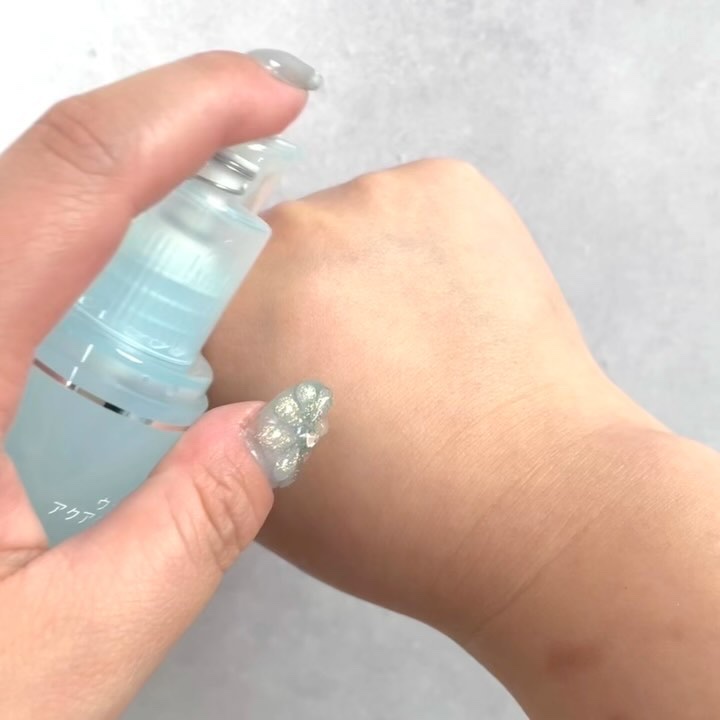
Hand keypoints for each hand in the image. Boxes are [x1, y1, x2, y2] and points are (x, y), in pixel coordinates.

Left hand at [0, 52, 309, 719]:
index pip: (75, 183)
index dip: (188, 112)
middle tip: (255, 196)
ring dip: (137, 232)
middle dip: (172, 170)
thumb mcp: (66, 651)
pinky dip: (97, 281)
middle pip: (55, 187)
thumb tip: (278, 426)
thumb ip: (187, 533)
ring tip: (208, 273)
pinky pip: (26, 288)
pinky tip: (138, 335)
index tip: (274, 94)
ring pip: (37, 232)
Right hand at [208, 161, 719, 718]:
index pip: (197, 294)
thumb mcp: (257, 480)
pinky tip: (453, 306)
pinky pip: (405, 206)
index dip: (234, 329)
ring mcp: (380, 194)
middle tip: (348, 356)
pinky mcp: (453, 184)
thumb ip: (215, 403)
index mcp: (232, 312)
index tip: (273, 363)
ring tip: (413, 335)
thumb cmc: (390, 520)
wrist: (535, 500)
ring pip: (340, 223)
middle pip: (268, 249)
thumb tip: (230, 345)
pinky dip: (415, 246)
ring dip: (357, 267)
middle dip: (294, 295)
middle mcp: (297, 231)